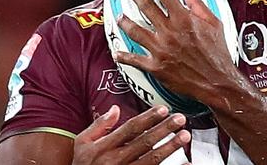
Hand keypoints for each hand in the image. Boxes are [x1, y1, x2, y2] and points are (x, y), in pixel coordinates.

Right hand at [72, 104, 190, 164]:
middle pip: (145, 142)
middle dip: (164, 129)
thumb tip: (115, 108)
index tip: (163, 109)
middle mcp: (116, 160)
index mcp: (104, 147)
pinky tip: (184, 164)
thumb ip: (99, 125)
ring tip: (184, 136)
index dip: (148, 118)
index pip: (131, 129)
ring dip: (170, 147)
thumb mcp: (82, 143)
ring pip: (152, 160)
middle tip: (180, 119)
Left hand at [114, 0, 237, 102]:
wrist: (217, 82)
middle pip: (146, 7)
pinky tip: (117, 52)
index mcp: (183, 18)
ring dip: (125, 22)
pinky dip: (124, 56)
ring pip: (135, 30)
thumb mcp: (214, 24)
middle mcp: (169, 31)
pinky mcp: (156, 66)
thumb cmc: (218, 54)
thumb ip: (199, 5)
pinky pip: (135, 60)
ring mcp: (160, 49)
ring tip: (120, 17)